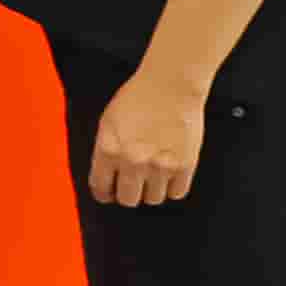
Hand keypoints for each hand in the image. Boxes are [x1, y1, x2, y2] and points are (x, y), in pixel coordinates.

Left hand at [85, 60, 212, 209]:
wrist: (171, 86)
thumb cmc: (139, 97)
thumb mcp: (107, 123)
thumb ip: (105, 151)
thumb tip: (106, 175)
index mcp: (109, 150)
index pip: (101, 188)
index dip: (104, 193)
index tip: (108, 194)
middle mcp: (133, 161)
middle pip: (128, 199)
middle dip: (128, 194)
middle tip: (132, 186)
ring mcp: (160, 166)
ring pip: (153, 199)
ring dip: (151, 191)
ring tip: (152, 177)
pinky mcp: (185, 165)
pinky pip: (177, 193)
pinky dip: (172, 188)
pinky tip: (169, 176)